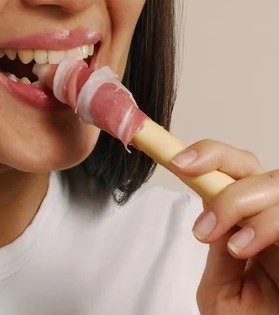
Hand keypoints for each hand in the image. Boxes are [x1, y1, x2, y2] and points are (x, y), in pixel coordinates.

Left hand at [170, 140, 278, 313]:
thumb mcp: (220, 291)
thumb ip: (217, 253)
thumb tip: (208, 209)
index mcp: (247, 222)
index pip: (230, 173)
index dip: (207, 155)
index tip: (177, 158)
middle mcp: (271, 217)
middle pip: (251, 164)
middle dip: (218, 162)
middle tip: (186, 174)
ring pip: (274, 183)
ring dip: (237, 201)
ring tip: (213, 236)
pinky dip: (266, 225)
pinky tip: (242, 248)